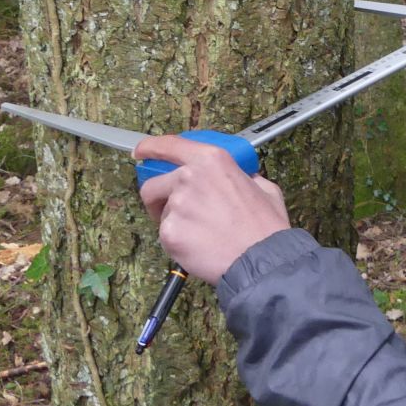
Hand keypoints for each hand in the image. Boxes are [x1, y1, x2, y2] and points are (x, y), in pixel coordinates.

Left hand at [132, 135, 290, 284]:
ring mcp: (177, 204)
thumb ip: (245, 176)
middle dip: (158, 199)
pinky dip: (177, 242)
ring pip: (160, 213)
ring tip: (198, 234)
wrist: (261, 259)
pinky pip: (165, 234)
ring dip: (173, 221)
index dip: (149, 147)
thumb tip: (241, 177)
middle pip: (153, 184)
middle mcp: (189, 177)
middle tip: (175, 212)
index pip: (169, 146)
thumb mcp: (264, 188)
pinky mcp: (169, 231)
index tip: (141, 152)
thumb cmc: (264, 227)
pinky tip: (198, 247)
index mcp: (211, 160)